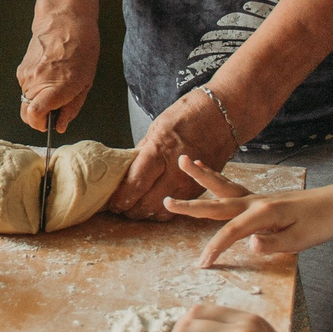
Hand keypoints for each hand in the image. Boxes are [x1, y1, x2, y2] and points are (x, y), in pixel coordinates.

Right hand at [16, 8, 97, 134]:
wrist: (65, 20)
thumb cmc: (81, 47)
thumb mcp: (86, 82)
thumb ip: (71, 107)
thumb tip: (61, 125)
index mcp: (55, 87)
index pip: (34, 116)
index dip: (41, 126)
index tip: (49, 126)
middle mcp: (36, 82)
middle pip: (26, 113)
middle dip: (39, 116)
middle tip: (55, 108)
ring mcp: (26, 75)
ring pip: (26, 100)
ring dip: (38, 100)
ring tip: (56, 84)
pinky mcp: (22, 68)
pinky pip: (26, 87)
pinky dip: (36, 88)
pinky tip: (50, 74)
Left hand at [105, 91, 239, 219]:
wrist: (221, 118)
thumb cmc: (185, 118)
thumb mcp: (156, 129)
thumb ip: (141, 154)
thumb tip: (125, 172)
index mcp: (159, 153)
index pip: (134, 185)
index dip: (120, 199)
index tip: (112, 202)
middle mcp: (175, 173)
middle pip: (146, 204)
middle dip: (129, 210)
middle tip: (119, 208)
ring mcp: (188, 184)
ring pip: (161, 211)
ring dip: (145, 213)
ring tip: (134, 208)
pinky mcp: (198, 190)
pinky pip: (177, 209)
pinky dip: (162, 211)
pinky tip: (153, 205)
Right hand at [168, 159, 332, 266]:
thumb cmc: (319, 224)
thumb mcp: (300, 240)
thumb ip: (274, 243)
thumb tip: (250, 244)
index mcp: (263, 213)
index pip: (231, 233)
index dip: (214, 248)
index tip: (201, 264)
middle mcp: (255, 201)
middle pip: (217, 203)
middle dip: (190, 205)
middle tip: (166, 201)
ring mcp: (256, 197)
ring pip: (223, 187)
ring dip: (203, 176)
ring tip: (186, 160)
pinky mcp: (259, 198)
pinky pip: (232, 188)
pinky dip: (217, 179)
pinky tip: (207, 173)